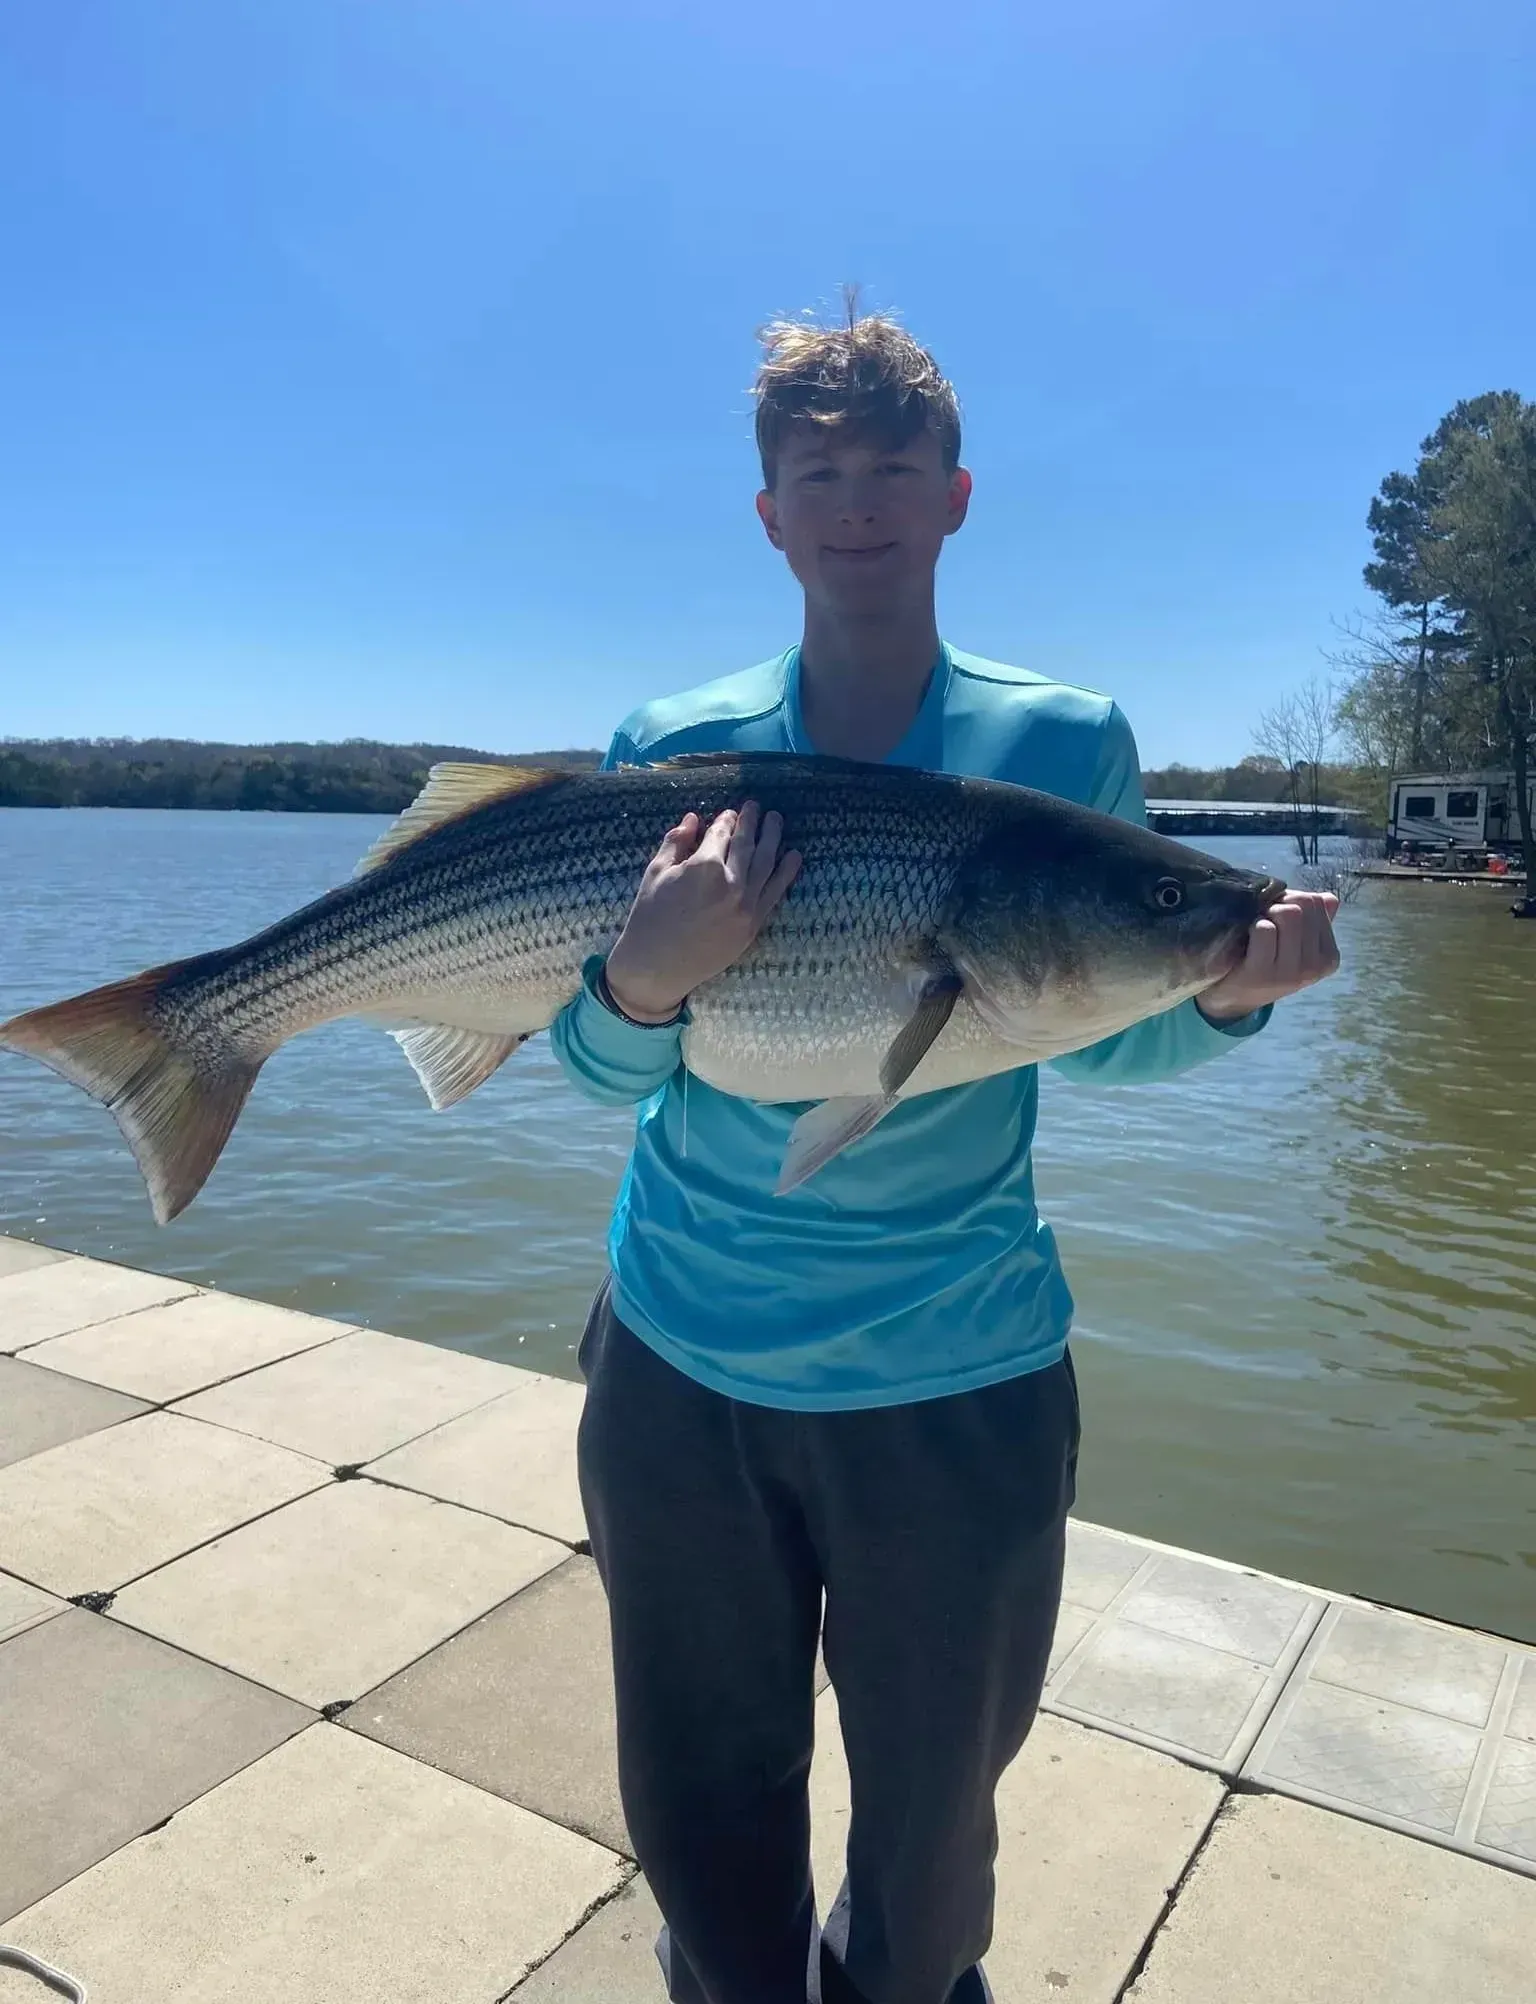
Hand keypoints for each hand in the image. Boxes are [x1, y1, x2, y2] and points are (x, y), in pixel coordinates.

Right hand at [603, 801, 801, 1022]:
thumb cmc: (649, 917)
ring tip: (776, 820)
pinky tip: (794, 856)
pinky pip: (775, 892)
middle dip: (751, 822)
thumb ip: (676, 842)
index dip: (725, 820)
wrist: (657, 966)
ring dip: (773, 838)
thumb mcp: (656, 873)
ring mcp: (746, 905)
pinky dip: (786, 872)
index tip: (729, 813)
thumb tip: (692, 819)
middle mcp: (731, 882)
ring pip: (766, 863)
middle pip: (746, 844)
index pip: (720, 834)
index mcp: (704, 866)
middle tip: (755, 807)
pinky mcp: (753, 924)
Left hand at [1196, 889, 1340, 1023]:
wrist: (1232, 998)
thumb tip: (1329, 899)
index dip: (1293, 898)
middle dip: (1280, 901)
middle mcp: (1315, 967)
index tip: (1278, 912)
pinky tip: (1247, 938)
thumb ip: (1315, 921)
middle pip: (1304, 904)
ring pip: (1288, 913)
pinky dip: (1253, 926)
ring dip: (1267, 912)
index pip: (1319, 903)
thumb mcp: (1296, 945)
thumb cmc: (1266, 962)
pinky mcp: (1262, 974)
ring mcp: (1290, 972)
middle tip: (1264, 915)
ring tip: (1256, 926)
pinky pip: (1265, 929)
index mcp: (1329, 957)